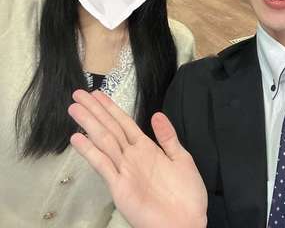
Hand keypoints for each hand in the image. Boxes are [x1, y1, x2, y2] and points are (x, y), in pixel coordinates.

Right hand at [69, 90, 206, 227]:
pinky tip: (78, 138)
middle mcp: (132, 156)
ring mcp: (124, 170)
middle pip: (109, 128)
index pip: (124, 123)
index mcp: (146, 148)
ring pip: (104, 141)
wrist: (186, 224)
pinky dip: (90, 152)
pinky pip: (103, 165)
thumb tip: (156, 114)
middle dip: (94, 111)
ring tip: (74, 108)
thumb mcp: (181, 159)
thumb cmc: (186, 195)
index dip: (110, 108)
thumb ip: (168, 137)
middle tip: (78, 93)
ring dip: (89, 124)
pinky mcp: (120, 187)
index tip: (97, 94)